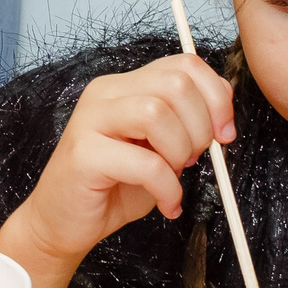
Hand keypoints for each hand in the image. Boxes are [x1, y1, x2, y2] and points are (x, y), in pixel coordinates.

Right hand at [9, 54, 234, 262]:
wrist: (62, 223)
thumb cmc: (113, 186)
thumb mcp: (159, 149)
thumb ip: (184, 124)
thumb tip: (222, 119)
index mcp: (125, 86)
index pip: (184, 65)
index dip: (216, 97)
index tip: (224, 133)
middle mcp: (105, 93)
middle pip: (174, 83)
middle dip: (200, 126)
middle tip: (193, 159)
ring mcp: (90, 120)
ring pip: (157, 112)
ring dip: (180, 152)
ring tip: (175, 177)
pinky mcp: (84, 154)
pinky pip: (145, 163)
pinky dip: (168, 188)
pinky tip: (168, 204)